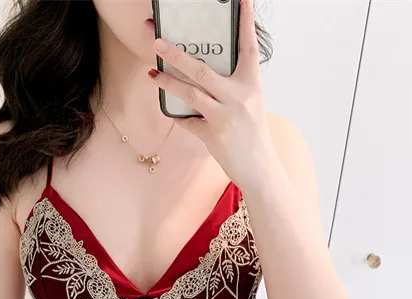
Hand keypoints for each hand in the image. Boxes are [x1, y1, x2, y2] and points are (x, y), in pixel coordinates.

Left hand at [149, 0, 275, 187]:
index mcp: (252, 85)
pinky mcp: (213, 136)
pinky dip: (179, 115)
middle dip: (177, 55)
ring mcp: (225, 117)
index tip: (242, 1)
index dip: (245, 23)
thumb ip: (233, 87)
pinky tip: (170, 108)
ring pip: (190, 94)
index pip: (249, 48)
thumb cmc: (253, 134)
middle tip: (158, 43)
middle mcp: (239, 98)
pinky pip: (188, 121)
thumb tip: (205, 72)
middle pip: (202, 70)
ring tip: (152, 74)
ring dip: (167, 83)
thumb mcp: (251, 104)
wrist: (259, 168)